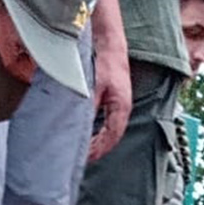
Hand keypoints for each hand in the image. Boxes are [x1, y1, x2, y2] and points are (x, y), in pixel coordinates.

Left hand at [88, 43, 131, 161]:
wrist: (110, 44)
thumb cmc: (105, 62)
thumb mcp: (94, 85)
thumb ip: (88, 107)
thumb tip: (80, 127)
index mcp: (121, 107)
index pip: (111, 137)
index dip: (99, 150)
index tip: (86, 158)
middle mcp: (122, 110)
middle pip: (111, 138)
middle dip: (97, 150)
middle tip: (81, 160)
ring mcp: (119, 106)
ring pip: (109, 132)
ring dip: (97, 143)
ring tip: (83, 152)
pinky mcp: (113, 102)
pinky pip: (107, 124)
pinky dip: (97, 133)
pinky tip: (87, 136)